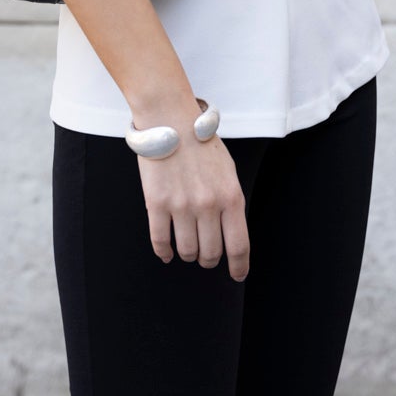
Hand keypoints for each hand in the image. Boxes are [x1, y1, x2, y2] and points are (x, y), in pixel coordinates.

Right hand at [137, 133, 249, 280]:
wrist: (170, 120)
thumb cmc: (201, 145)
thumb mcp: (228, 171)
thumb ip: (229, 202)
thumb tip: (229, 234)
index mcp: (231, 196)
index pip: (239, 246)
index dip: (239, 267)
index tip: (236, 275)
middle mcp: (208, 205)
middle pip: (211, 253)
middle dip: (208, 259)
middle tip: (205, 255)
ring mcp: (181, 205)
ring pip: (187, 250)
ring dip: (187, 254)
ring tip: (186, 247)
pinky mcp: (157, 203)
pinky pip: (160, 241)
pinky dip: (164, 252)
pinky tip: (167, 252)